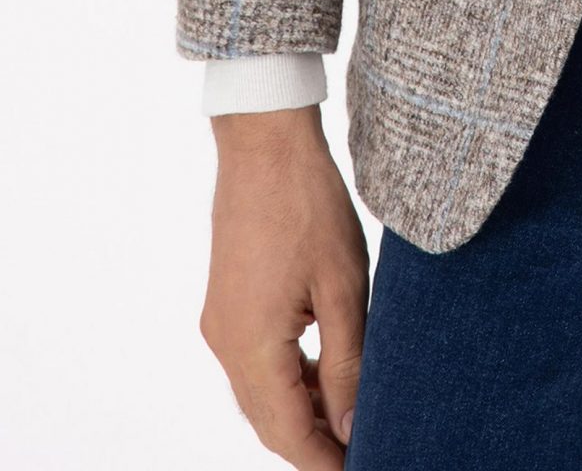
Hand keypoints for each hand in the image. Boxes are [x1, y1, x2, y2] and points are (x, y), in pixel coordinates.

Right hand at [201, 106, 369, 465]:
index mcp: (251, 345)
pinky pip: (254, 361)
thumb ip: (346, 364)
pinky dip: (287, 377)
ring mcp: (220, 322)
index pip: (287, 434)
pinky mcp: (226, 303)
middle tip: (359, 447)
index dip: (323, 461)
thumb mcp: (342, 288)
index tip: (361, 465)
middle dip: (312, 442)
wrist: (266, 143)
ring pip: (259, 393)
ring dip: (300, 410)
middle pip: (268, 421)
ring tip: (350, 412)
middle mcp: (225, 342)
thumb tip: (348, 427)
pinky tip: (324, 372)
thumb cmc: (308, 205)